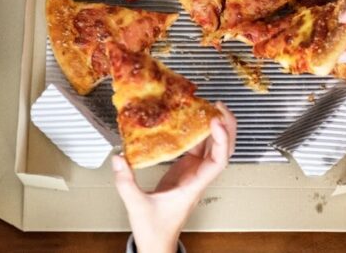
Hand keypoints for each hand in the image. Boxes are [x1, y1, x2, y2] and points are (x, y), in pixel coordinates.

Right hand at [112, 103, 236, 252]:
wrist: (156, 243)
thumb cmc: (154, 230)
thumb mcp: (137, 205)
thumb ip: (126, 182)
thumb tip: (119, 158)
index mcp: (194, 187)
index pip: (218, 161)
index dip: (221, 140)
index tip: (216, 121)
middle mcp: (199, 178)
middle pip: (223, 151)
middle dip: (226, 127)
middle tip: (219, 106)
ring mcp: (194, 174)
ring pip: (213, 148)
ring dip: (215, 128)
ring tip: (209, 107)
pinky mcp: (186, 172)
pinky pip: (197, 150)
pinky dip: (198, 134)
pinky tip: (191, 122)